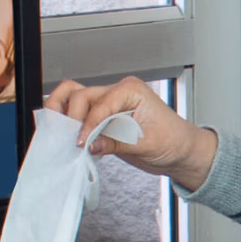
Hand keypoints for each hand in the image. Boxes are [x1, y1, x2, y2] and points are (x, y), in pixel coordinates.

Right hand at [46, 76, 216, 191]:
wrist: (181, 151)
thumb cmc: (174, 141)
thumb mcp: (148, 145)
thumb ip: (117, 143)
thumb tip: (91, 144)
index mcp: (131, 90)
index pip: (100, 104)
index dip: (88, 124)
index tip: (81, 142)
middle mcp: (117, 92)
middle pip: (81, 96)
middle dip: (72, 118)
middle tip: (70, 140)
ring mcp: (108, 103)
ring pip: (74, 97)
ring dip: (63, 112)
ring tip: (58, 131)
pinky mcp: (103, 116)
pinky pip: (79, 111)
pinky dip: (68, 120)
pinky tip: (66, 134)